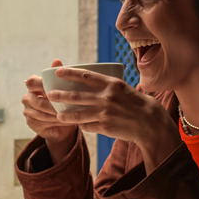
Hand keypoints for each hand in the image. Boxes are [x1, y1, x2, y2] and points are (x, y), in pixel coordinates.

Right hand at [22, 59, 77, 162]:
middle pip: (34, 100)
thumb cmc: (63, 103)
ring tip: (68, 114)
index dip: (39, 84)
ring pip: (40, 112)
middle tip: (64, 105)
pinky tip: (63, 120)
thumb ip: (58, 76)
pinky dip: (53, 122)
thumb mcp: (63, 89)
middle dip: (51, 104)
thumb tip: (57, 60)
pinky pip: (41, 122)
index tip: (53, 89)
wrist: (63, 124)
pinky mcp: (30, 122)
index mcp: (34, 87)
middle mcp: (28, 98)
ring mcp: (27, 111)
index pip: (31, 82)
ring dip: (54, 114)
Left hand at [46, 65, 179, 170]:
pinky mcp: (105, 127)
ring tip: (58, 116)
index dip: (69, 73)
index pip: (85, 76)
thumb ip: (104, 86)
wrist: (150, 122)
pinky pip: (87, 126)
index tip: (57, 72)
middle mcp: (106, 98)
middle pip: (76, 96)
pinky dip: (82, 125)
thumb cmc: (134, 103)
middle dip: (60, 95)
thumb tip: (83, 81)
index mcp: (111, 84)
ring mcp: (105, 113)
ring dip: (65, 115)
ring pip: (78, 114)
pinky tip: (80, 125)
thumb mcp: (121, 88)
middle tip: (49, 95)